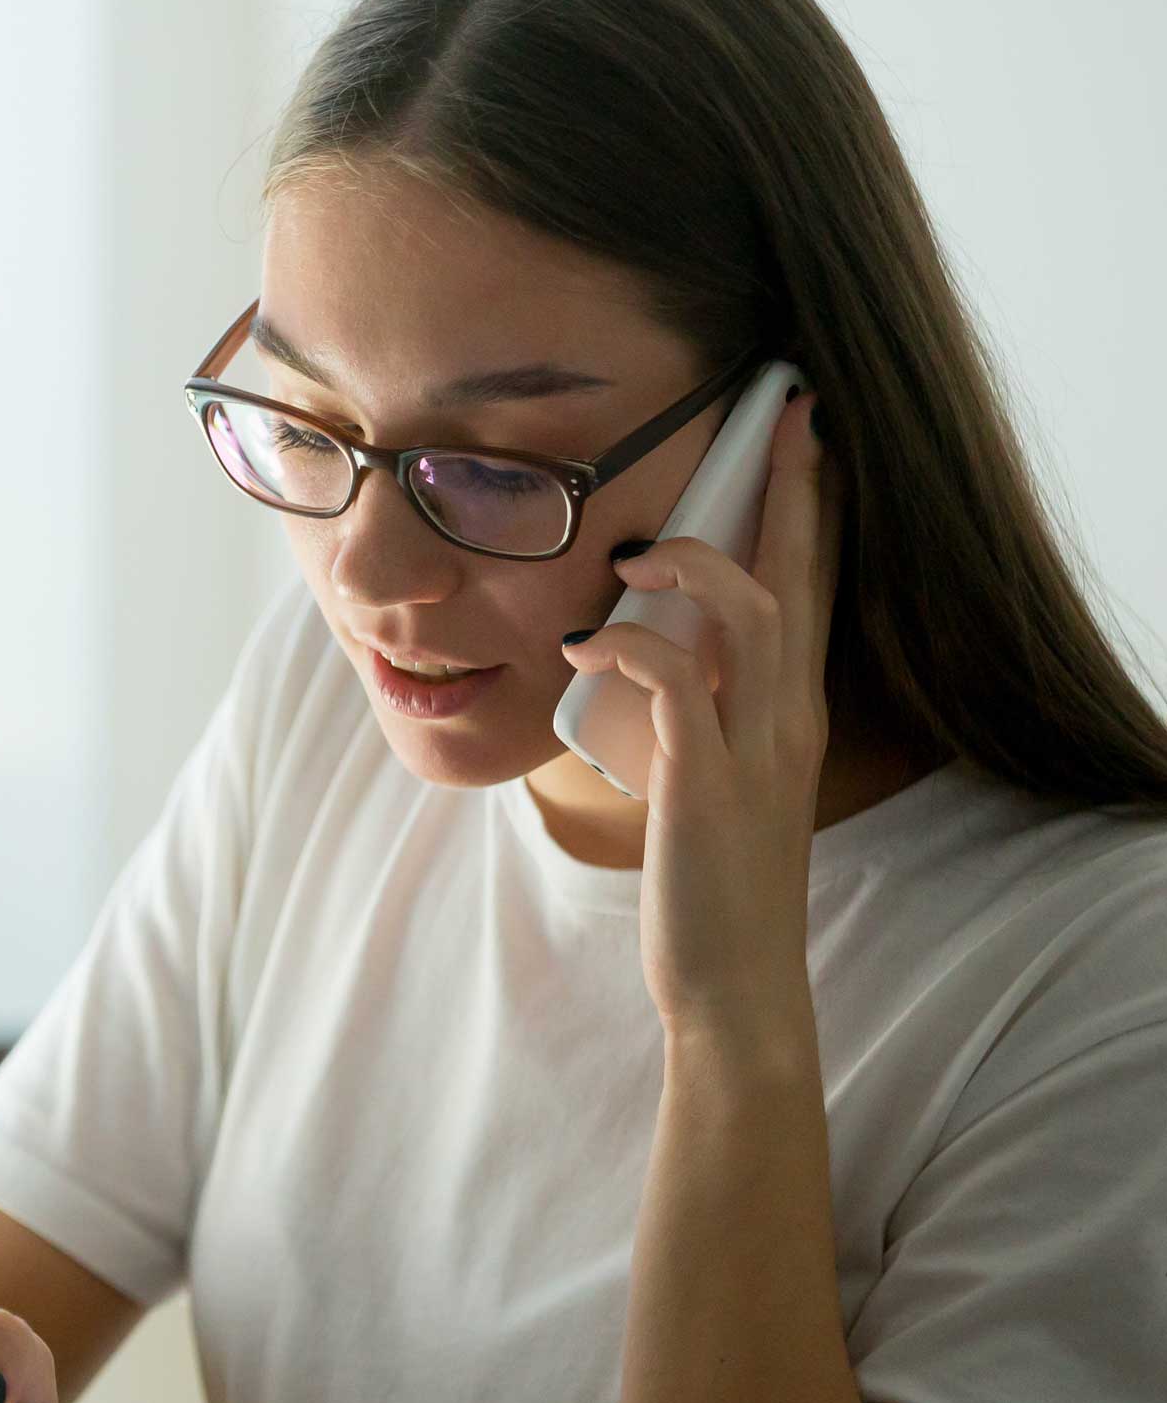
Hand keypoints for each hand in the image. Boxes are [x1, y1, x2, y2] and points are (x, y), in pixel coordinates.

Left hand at [562, 393, 843, 1032]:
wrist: (734, 987)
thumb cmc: (715, 884)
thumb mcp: (719, 781)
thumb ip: (704, 716)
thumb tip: (655, 659)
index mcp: (791, 714)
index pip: (814, 590)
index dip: (813, 512)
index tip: (807, 438)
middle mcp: (788, 719)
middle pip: (801, 577)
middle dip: (791, 492)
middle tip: (786, 415)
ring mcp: (754, 750)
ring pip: (754, 616)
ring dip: (696, 566)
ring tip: (636, 558)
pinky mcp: (707, 783)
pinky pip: (675, 686)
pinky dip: (631, 651)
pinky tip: (586, 651)